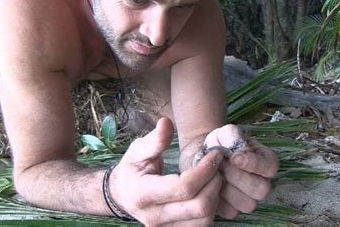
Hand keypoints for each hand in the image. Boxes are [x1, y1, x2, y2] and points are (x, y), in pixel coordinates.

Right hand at [109, 117, 223, 225]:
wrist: (122, 196)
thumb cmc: (132, 170)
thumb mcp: (138, 150)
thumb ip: (155, 139)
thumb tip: (166, 122)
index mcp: (143, 194)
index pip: (184, 187)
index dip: (204, 170)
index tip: (214, 155)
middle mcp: (154, 217)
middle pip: (199, 207)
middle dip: (214, 183)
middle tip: (217, 166)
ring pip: (204, 219)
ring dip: (215, 196)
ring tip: (213, 177)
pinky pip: (201, 225)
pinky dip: (211, 207)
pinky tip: (208, 191)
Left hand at [204, 124, 278, 218]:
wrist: (202, 155)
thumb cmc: (219, 142)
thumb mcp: (226, 132)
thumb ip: (233, 135)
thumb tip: (238, 152)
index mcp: (266, 162)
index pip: (270, 168)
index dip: (253, 164)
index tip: (234, 157)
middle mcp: (262, 183)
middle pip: (261, 189)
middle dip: (237, 176)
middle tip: (221, 164)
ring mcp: (249, 198)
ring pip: (247, 203)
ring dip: (227, 187)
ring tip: (215, 173)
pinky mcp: (233, 209)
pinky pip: (230, 211)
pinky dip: (218, 198)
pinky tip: (212, 184)